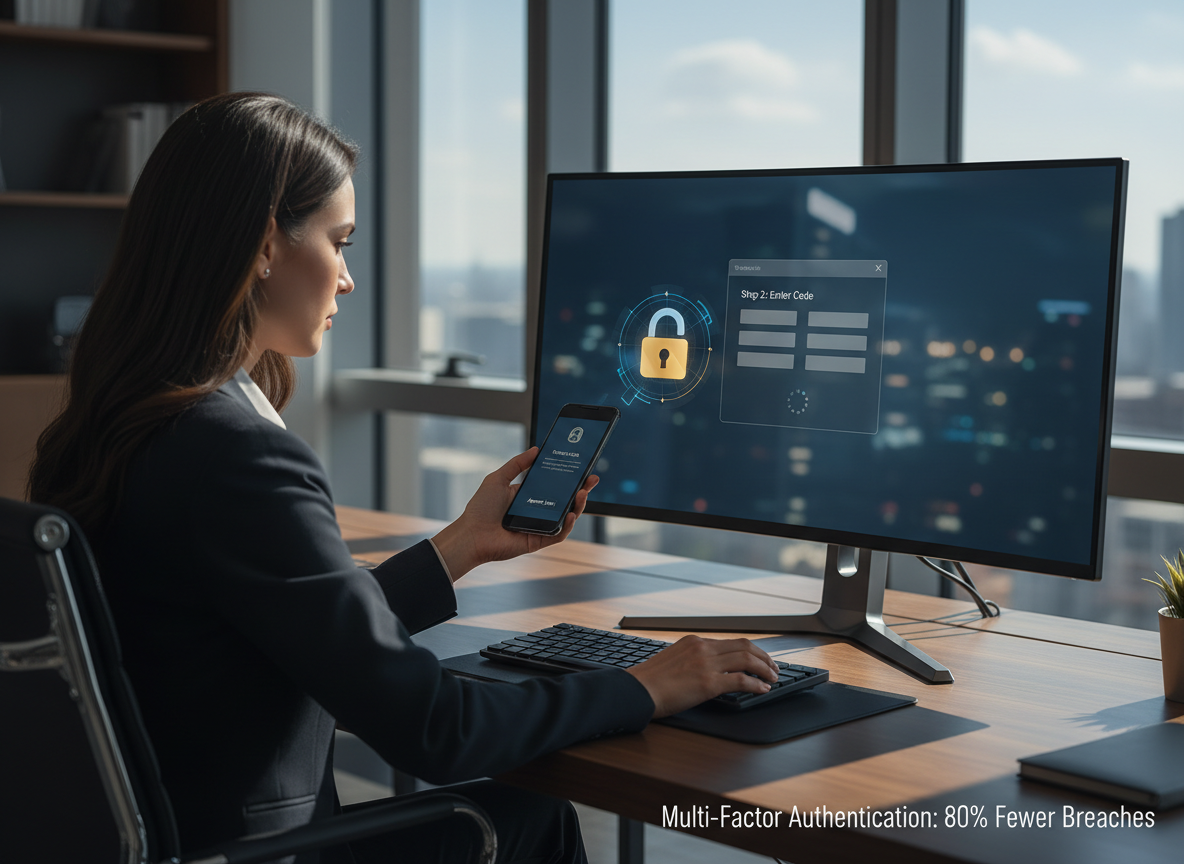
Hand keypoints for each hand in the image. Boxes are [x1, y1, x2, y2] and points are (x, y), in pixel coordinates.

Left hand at [431, 447, 597, 580]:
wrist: (471, 534)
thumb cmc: (480, 508)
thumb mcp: (498, 478)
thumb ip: (517, 464)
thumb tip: (536, 449)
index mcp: (528, 496)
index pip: (554, 485)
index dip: (568, 477)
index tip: (581, 467)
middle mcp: (537, 511)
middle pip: (565, 500)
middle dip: (581, 490)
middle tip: (591, 479)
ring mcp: (539, 526)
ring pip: (566, 516)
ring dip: (578, 505)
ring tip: (582, 493)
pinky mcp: (539, 541)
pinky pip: (559, 534)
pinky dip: (567, 525)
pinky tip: (570, 514)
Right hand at [625, 636, 779, 717]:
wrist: (636, 690)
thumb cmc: (649, 682)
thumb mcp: (673, 661)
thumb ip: (692, 660)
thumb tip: (709, 670)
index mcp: (694, 642)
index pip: (731, 642)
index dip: (751, 650)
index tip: (759, 658)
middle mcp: (702, 648)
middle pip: (744, 646)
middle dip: (764, 657)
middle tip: (773, 667)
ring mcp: (706, 664)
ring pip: (747, 660)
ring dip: (765, 669)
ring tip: (773, 678)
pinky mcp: (708, 683)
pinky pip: (741, 680)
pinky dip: (756, 684)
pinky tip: (763, 689)